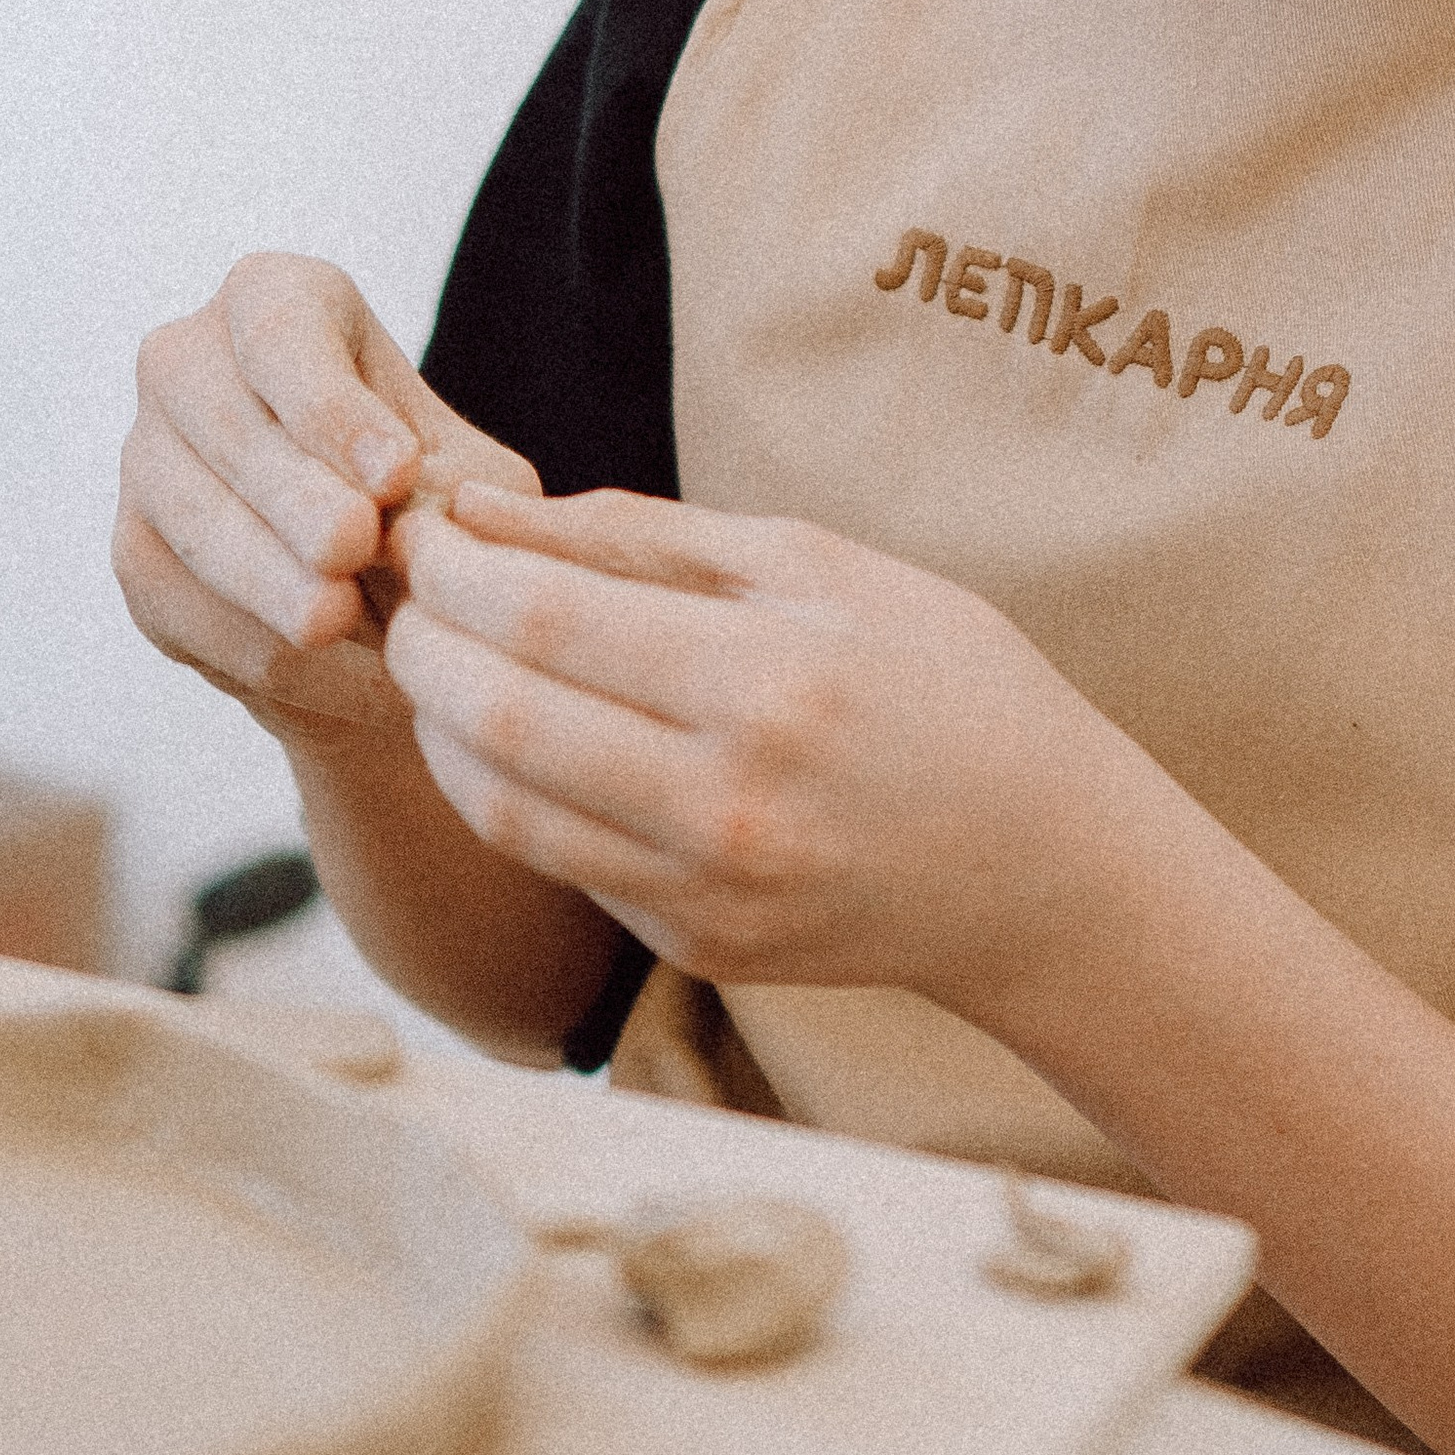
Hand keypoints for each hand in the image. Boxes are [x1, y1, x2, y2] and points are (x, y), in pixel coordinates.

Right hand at [114, 254, 537, 743]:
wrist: (376, 586)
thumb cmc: (430, 496)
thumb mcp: (467, 476)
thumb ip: (450, 486)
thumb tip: (405, 512)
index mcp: (275, 298)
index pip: (283, 334)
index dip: (332, 407)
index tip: (395, 471)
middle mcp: (188, 362)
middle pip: (227, 426)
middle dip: (291, 495)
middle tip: (354, 548)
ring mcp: (144, 457)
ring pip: (190, 522)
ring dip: (264, 579)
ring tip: (336, 623)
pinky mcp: (133, 553)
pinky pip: (179, 606)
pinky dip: (254, 647)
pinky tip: (332, 676)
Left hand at [385, 484, 1144, 1007]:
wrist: (1044, 865)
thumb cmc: (949, 681)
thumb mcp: (823, 566)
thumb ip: (648, 536)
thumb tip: (490, 510)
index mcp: (767, 680)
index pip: (541, 619)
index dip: (454, 569)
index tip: (429, 527)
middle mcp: (727, 800)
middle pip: (496, 715)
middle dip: (422, 639)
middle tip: (410, 586)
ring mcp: (706, 889)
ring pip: (500, 807)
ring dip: (439, 724)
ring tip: (441, 655)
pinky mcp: (695, 944)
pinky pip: (556, 861)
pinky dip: (502, 789)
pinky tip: (509, 731)